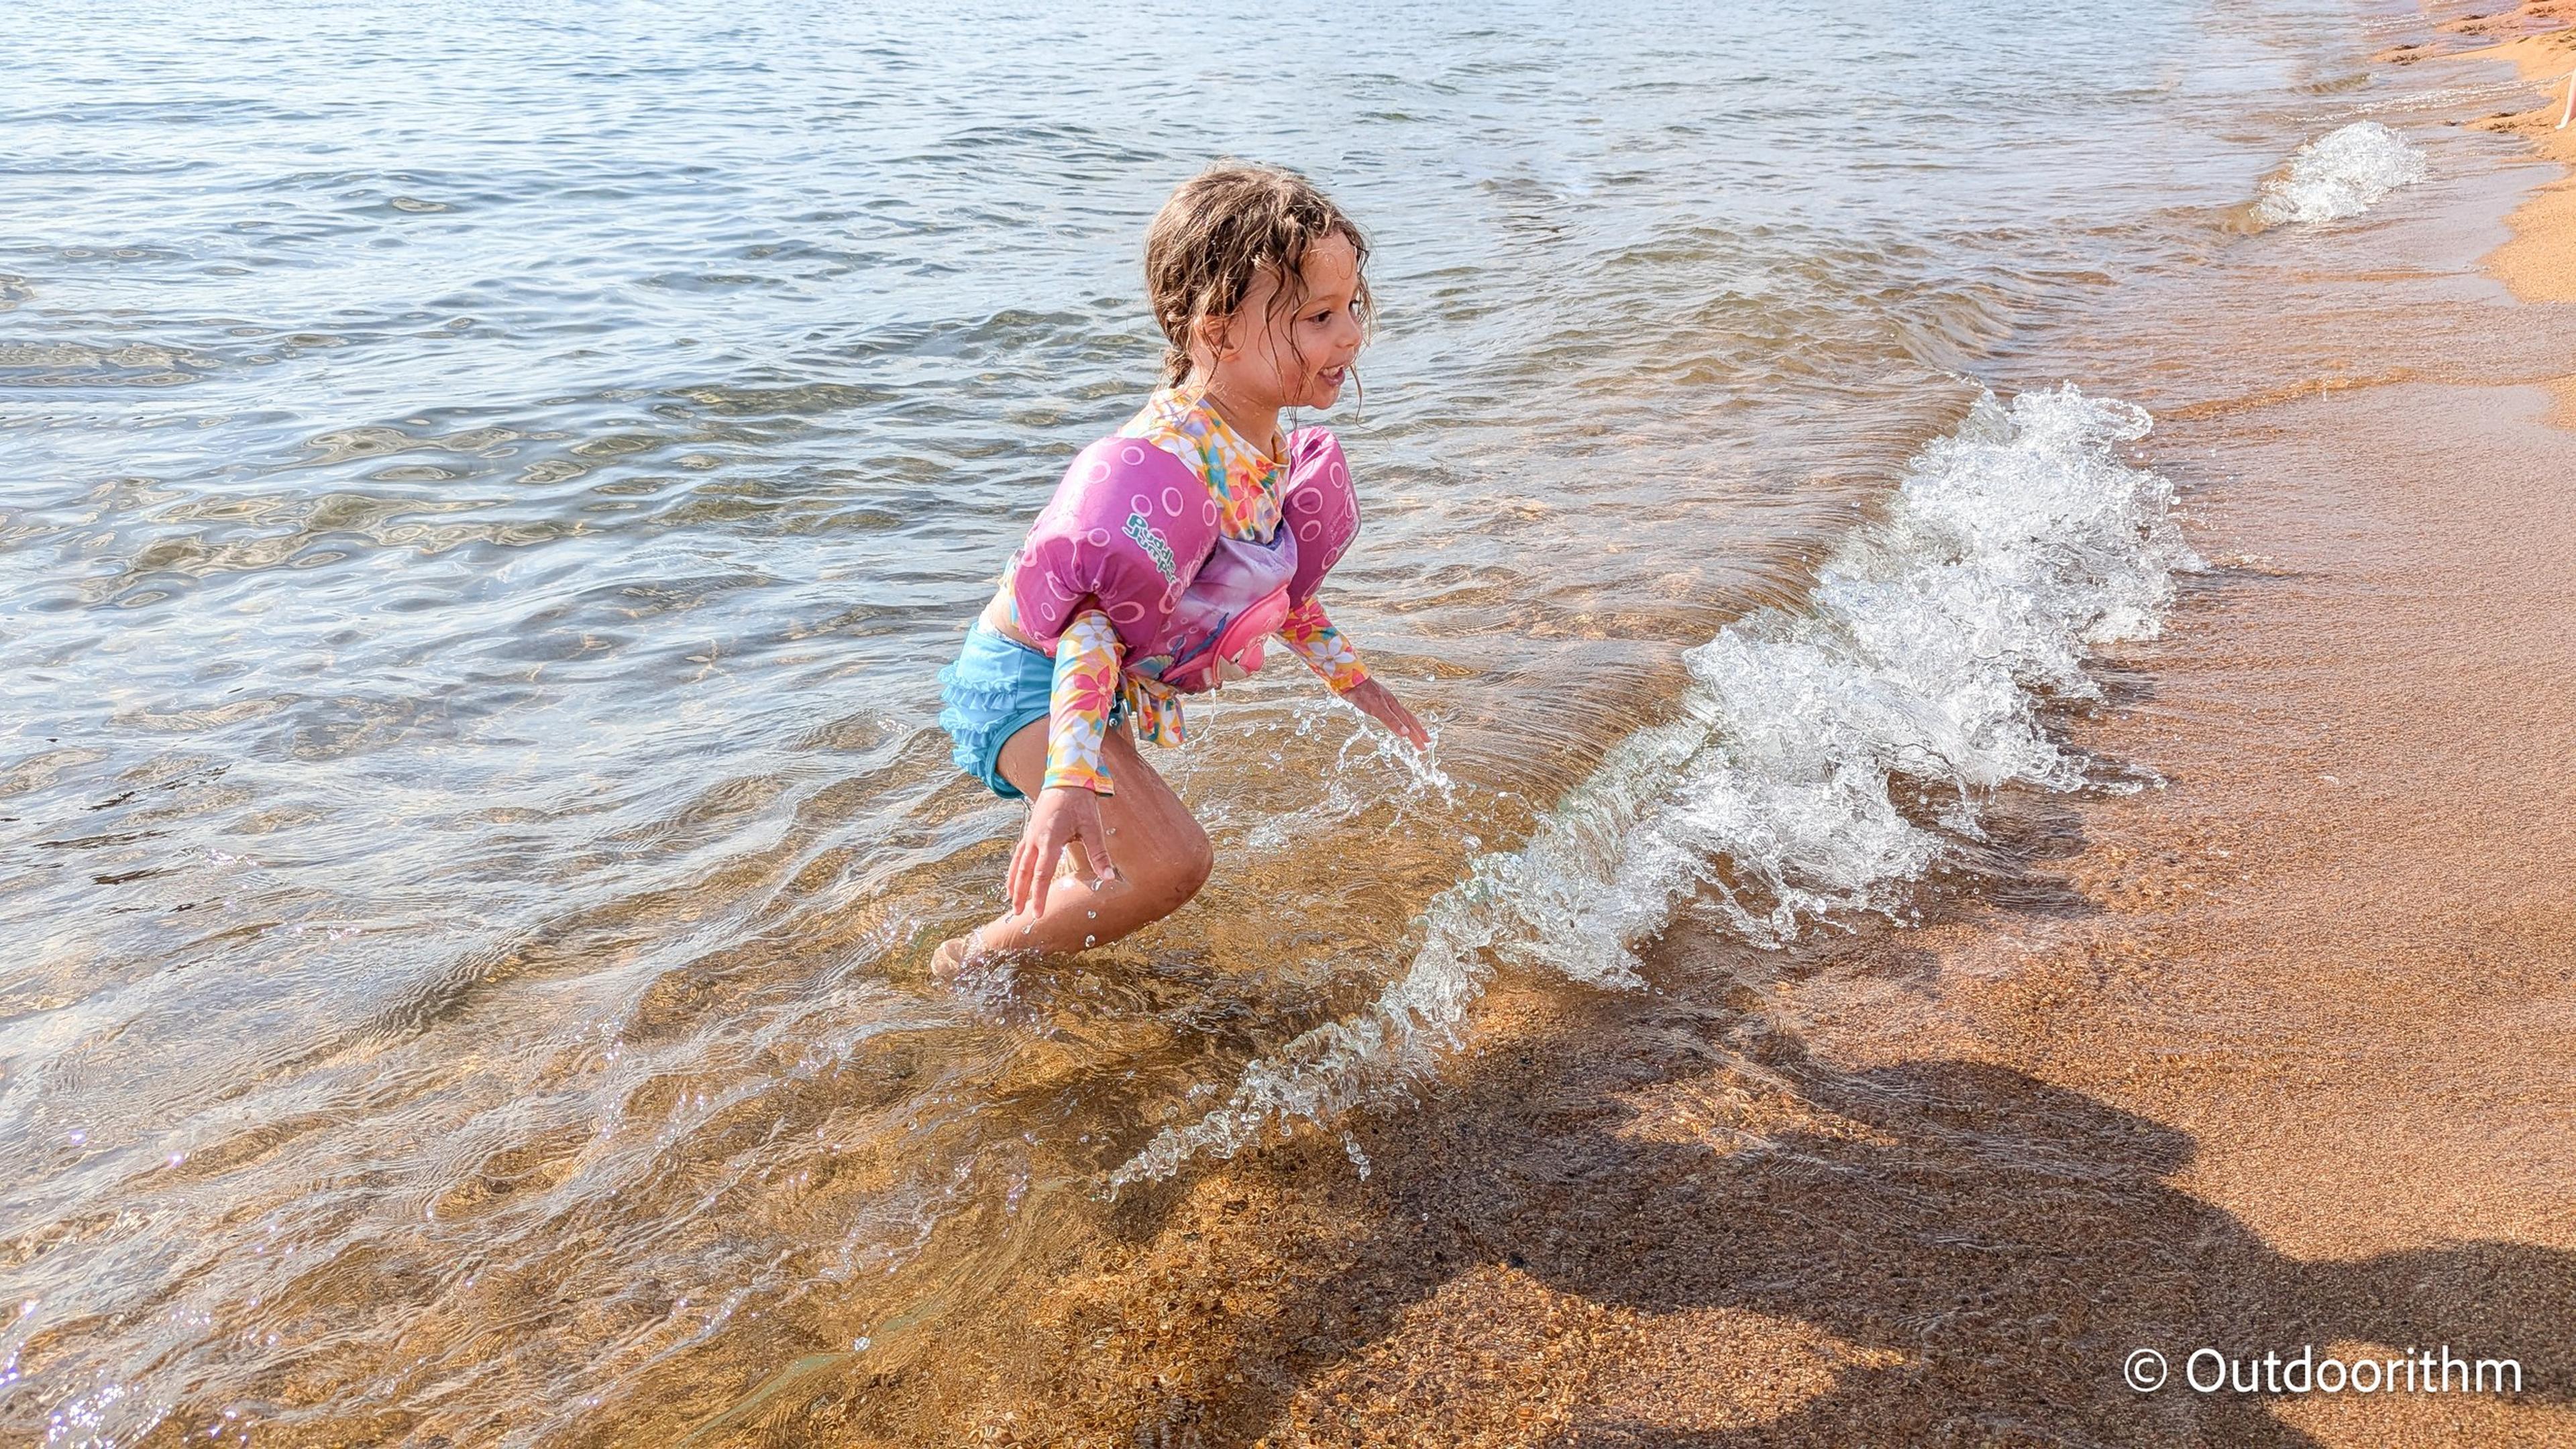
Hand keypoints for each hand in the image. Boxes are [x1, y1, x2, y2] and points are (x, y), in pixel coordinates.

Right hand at [1010, 785, 1117, 918]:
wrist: (1066, 778)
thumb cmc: (1080, 802)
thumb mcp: (1092, 827)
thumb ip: (1099, 854)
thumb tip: (1109, 877)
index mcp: (1050, 839)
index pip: (1042, 874)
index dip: (1039, 895)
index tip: (1038, 913)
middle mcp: (1035, 839)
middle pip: (1025, 872)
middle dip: (1021, 894)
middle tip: (1017, 914)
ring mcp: (1030, 834)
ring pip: (1018, 863)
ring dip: (1014, 883)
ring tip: (1011, 900)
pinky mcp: (1030, 830)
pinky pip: (1019, 853)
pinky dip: (1014, 868)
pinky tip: (1014, 877)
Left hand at [1343, 676, 1428, 747]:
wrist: (1349, 680)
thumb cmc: (1363, 694)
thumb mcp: (1378, 709)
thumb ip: (1392, 721)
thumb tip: (1406, 734)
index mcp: (1394, 706)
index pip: (1409, 723)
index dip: (1417, 735)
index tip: (1424, 746)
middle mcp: (1392, 704)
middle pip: (1409, 719)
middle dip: (1418, 732)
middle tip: (1426, 743)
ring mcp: (1386, 702)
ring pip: (1402, 716)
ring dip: (1410, 726)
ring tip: (1414, 733)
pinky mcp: (1378, 702)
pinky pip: (1393, 713)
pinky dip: (1398, 720)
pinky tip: (1395, 721)